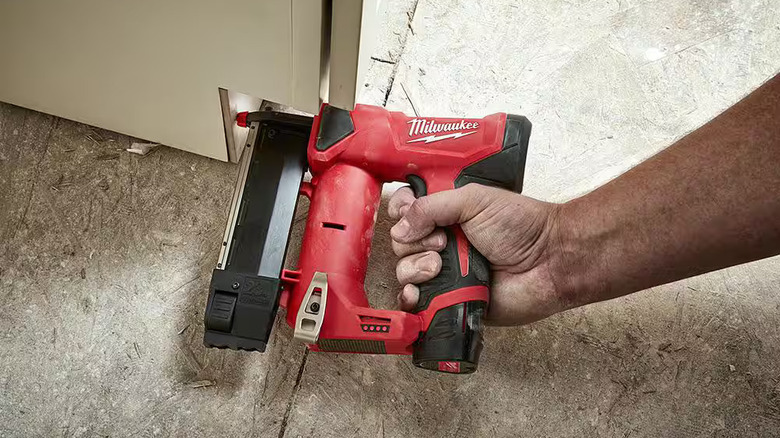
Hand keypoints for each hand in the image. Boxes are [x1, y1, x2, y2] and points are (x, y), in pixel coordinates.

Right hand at [388, 184, 564, 324]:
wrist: (548, 261)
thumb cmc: (522, 226)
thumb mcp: (474, 199)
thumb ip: (431, 206)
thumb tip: (399, 227)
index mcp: (446, 214)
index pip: (405, 211)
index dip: (401, 213)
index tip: (411, 215)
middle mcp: (442, 242)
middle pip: (400, 243)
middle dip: (412, 243)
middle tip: (442, 242)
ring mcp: (444, 272)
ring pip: (404, 272)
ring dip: (414, 268)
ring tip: (439, 266)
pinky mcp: (449, 299)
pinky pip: (416, 303)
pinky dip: (410, 298)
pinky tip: (418, 292)